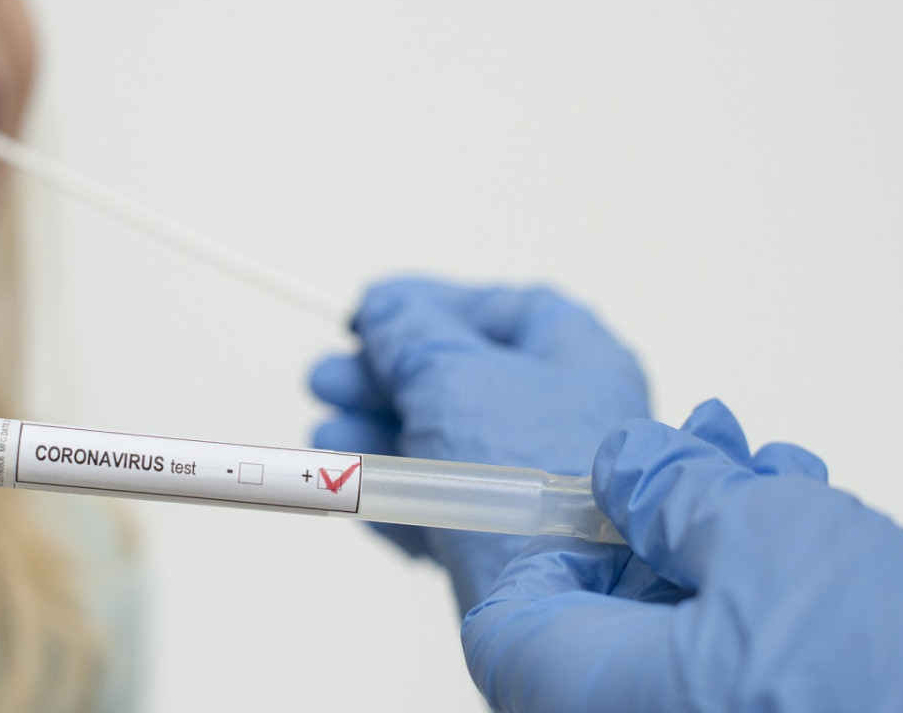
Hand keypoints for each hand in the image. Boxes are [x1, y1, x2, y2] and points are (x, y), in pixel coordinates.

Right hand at [309, 277, 647, 612]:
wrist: (547, 595)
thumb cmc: (521, 465)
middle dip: (384, 378)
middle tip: (326, 379)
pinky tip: (354, 485)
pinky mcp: (510, 537)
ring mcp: (539, 481)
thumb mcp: (451, 374)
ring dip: (377, 434)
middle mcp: (566, 417)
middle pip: (461, 378)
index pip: (503, 311)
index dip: (433, 306)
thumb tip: (384, 308)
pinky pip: (447, 499)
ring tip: (324, 436)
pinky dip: (399, 487)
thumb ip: (408, 331)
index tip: (374, 313)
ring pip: (446, 443)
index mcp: (578, 361)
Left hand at [462, 399, 902, 711]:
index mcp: (596, 694)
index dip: (547, 544)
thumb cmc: (887, 689)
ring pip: (675, 627)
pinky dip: (754, 591)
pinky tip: (808, 531)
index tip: (600, 492)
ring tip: (777, 475)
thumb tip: (622, 465)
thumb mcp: (766, 541)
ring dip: (717, 536)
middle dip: (656, 514)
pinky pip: (726, 661)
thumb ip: (670, 492)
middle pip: (600, 614)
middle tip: (708, 455)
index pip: (505, 626)